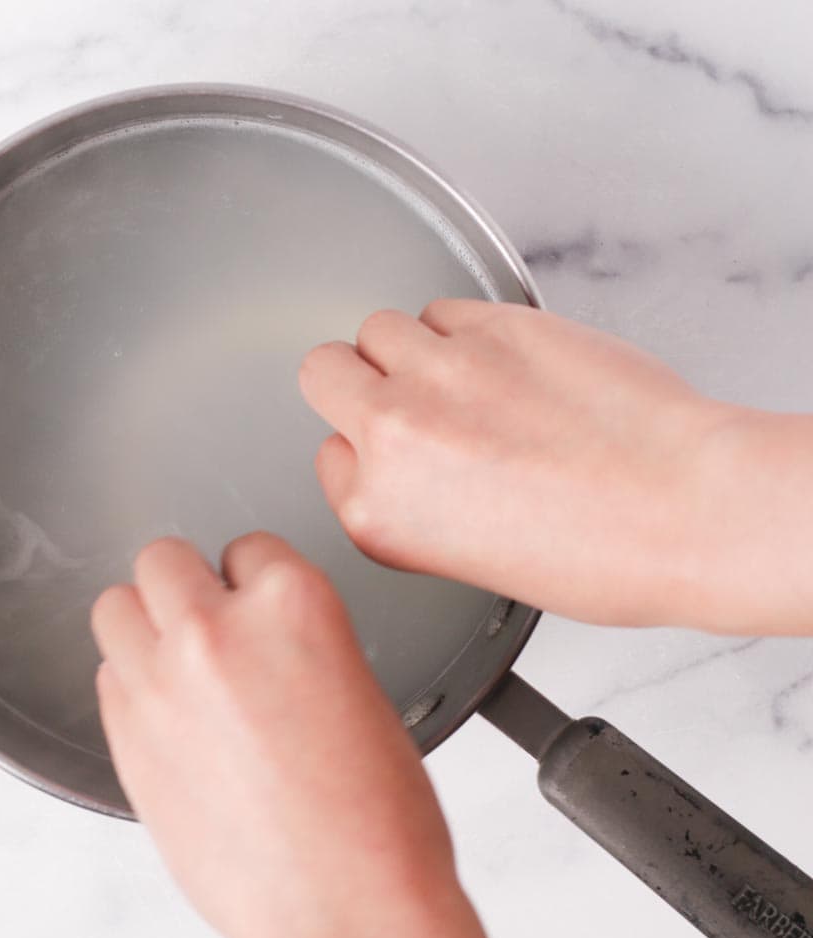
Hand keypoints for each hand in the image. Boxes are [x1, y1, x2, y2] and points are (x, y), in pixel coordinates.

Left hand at [92, 533, 493, 937]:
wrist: (351, 912)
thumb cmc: (377, 822)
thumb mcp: (356, 688)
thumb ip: (290, 639)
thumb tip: (253, 632)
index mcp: (294, 606)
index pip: (247, 547)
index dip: (251, 579)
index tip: (253, 604)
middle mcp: (218, 632)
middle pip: (162, 560)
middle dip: (186, 588)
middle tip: (207, 624)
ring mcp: (163, 684)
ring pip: (116, 607)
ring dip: (144, 627)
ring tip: (175, 663)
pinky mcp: (127, 739)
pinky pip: (107, 677)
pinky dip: (130, 685)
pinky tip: (166, 715)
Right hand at [299, 300, 812, 632]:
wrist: (683, 509)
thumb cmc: (599, 554)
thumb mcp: (464, 559)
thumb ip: (407, 503)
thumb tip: (401, 463)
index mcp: (378, 512)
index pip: (329, 455)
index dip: (368, 451)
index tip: (403, 454)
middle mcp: (394, 434)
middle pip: (324, 371)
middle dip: (361, 383)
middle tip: (411, 401)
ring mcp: (440, 373)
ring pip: (381, 328)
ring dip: (413, 349)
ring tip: (467, 380)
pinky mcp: (493, 325)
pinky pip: (444, 308)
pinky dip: (465, 329)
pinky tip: (505, 363)